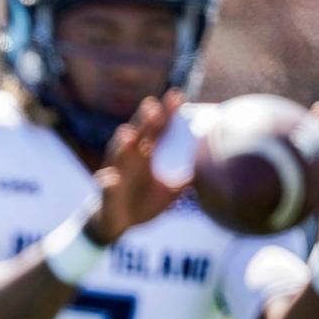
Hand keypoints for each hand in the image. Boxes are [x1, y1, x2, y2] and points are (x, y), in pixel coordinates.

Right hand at [85, 90, 187, 244]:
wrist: (116, 223)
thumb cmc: (143, 201)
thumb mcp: (170, 189)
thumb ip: (186, 175)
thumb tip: (212, 166)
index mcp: (145, 155)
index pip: (157, 129)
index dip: (166, 114)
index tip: (177, 96)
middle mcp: (128, 160)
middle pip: (136, 135)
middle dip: (143, 121)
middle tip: (153, 106)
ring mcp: (116, 175)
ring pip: (117, 157)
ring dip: (122, 145)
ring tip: (129, 135)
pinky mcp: (107, 195)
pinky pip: (106, 188)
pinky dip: (108, 183)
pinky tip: (110, 178)